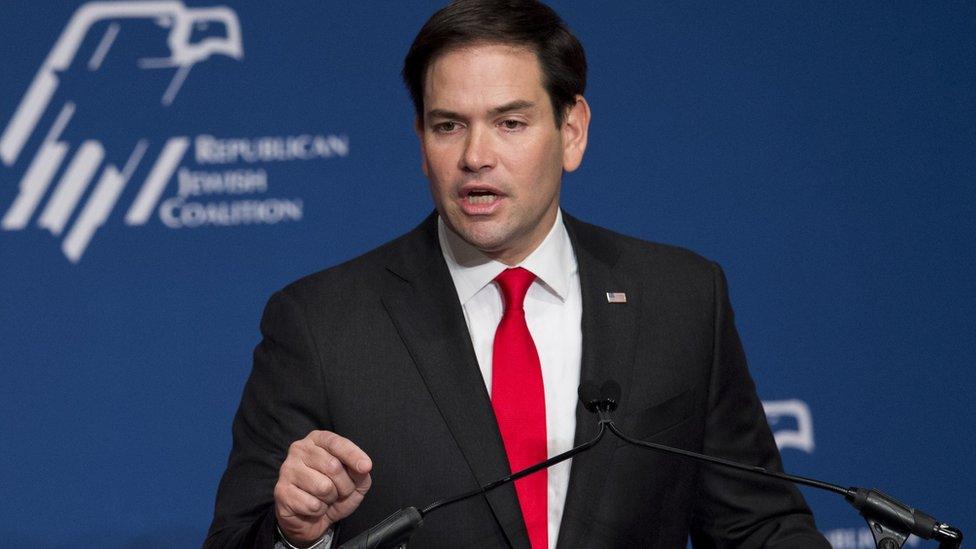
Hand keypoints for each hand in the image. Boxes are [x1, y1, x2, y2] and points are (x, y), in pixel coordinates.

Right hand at [274, 430, 372, 546]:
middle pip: (332, 466)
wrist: (311, 518)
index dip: (353, 455)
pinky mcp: (281, 491)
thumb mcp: (354, 481)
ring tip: (325, 498)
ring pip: (323, 487)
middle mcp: (299, 449)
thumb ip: (360, 472)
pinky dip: (319, 510)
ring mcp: (287, 469)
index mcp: (317, 440)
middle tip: (340, 492)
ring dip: (331, 499)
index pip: (336, 442)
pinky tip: (312, 507)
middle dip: (345, 486)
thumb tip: (363, 467)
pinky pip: (312, 504)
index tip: (366, 467)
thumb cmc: (333, 493)